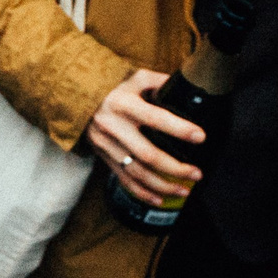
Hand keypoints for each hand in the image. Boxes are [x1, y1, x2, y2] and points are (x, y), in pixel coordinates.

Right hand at [87, 67, 202, 211]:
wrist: (76, 100)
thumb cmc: (113, 88)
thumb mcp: (134, 78)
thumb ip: (158, 82)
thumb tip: (186, 89)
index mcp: (124, 104)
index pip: (155, 118)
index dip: (179, 129)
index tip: (200, 137)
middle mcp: (113, 126)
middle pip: (147, 154)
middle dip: (175, 167)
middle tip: (197, 173)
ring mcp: (106, 145)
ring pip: (137, 173)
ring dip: (163, 185)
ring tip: (185, 189)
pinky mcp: (103, 158)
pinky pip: (124, 180)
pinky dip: (143, 193)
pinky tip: (161, 199)